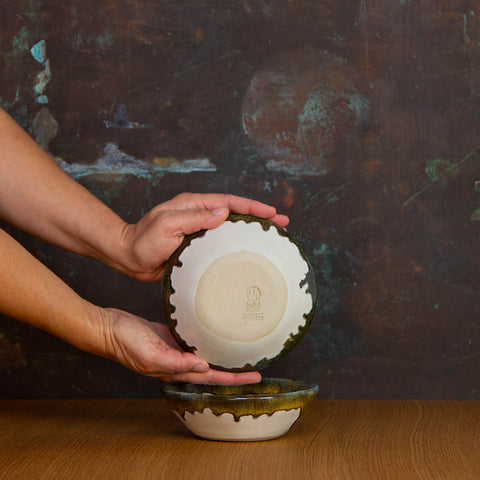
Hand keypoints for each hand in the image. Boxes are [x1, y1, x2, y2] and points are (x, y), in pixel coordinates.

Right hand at [101, 307, 261, 383]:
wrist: (108, 328)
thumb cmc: (124, 341)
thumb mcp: (149, 352)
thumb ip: (175, 362)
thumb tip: (201, 366)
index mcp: (174, 369)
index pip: (210, 377)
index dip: (232, 378)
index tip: (254, 377)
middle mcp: (177, 363)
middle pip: (212, 370)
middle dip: (233, 371)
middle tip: (255, 368)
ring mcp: (174, 350)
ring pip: (204, 356)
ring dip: (221, 357)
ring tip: (240, 354)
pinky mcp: (170, 337)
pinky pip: (192, 342)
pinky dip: (206, 341)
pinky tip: (214, 335)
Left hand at [118, 192, 288, 280]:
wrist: (128, 258)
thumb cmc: (143, 240)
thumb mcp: (167, 225)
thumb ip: (194, 218)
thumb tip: (224, 212)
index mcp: (194, 205)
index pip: (229, 203)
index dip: (252, 207)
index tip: (272, 213)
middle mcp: (199, 216)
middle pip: (236, 214)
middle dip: (260, 218)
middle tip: (283, 224)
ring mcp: (200, 232)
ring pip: (231, 230)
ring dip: (252, 232)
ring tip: (273, 239)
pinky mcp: (198, 248)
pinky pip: (222, 246)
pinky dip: (238, 247)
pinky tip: (249, 255)